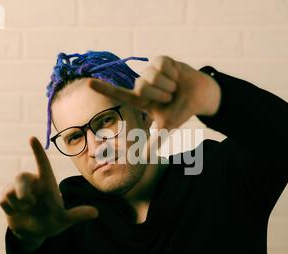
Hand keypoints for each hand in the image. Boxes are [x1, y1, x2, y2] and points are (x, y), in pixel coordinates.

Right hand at [0, 136, 97, 250]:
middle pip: (21, 176)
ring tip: (27, 210)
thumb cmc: (51, 221)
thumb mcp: (65, 219)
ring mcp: (17, 189)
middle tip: (29, 203)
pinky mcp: (5, 197)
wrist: (34, 232)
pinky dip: (11, 209)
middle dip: (22, 190)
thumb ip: (77, 215)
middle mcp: (32, 183)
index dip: (38, 151)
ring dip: (19, 204)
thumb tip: (96, 213)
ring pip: (11, 191)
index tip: (32, 137)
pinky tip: (17, 212)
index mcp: (46, 183)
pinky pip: (3, 200)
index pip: (42, 163)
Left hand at [88, 55, 220, 130]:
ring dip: (169, 84)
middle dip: (161, 94)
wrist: (199, 95)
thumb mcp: (168, 127)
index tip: (88, 84)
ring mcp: (150, 71)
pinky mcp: (161, 60)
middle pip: (142, 87)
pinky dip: (173, 73)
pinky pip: (163, 65)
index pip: (119, 94)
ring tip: (175, 87)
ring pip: (153, 76)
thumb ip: (155, 141)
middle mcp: (142, 84)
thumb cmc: (181, 111)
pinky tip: (177, 76)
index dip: (104, 89)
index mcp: (140, 100)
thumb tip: (144, 158)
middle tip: (170, 97)